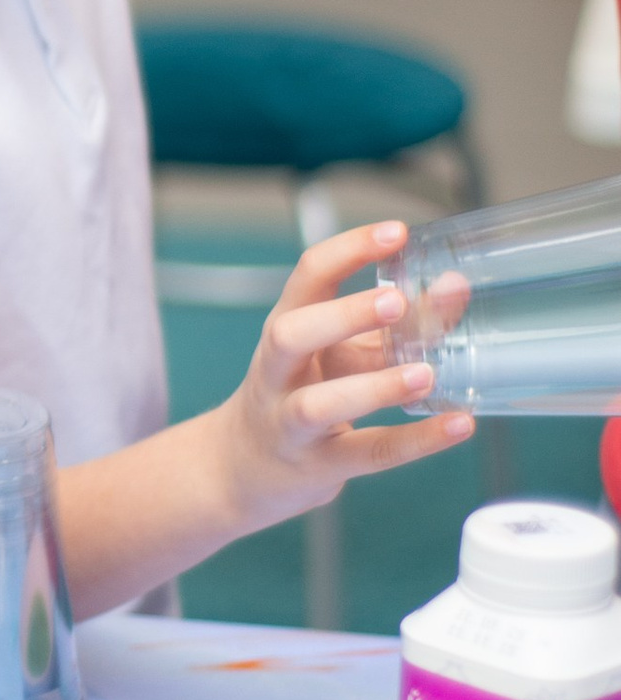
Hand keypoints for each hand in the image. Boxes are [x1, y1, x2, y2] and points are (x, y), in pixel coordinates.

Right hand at [213, 220, 472, 530]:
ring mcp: (290, 422)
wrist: (242, 467)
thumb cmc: (300, 394)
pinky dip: (415, 441)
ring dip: (374, 387)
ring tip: (427, 373)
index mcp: (286, 328)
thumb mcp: (339, 352)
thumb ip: (397, 322)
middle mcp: (278, 372)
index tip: (397, 232)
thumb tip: (455, 285)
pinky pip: (365, 453)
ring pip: (319, 404)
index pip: (307, 277)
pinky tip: (457, 424)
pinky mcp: (317, 466)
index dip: (350, 250)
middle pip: (291, 334)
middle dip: (343, 315)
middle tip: (395, 301)